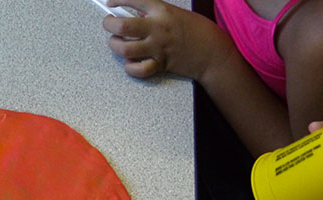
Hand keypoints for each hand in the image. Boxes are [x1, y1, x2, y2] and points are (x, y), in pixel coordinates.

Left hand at [102, 0, 228, 79]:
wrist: (212, 51)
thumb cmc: (195, 30)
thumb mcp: (174, 13)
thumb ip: (154, 13)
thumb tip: (131, 14)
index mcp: (162, 10)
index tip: (111, 3)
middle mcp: (158, 28)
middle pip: (122, 26)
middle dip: (109, 24)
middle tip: (109, 24)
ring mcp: (158, 48)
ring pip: (125, 49)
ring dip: (115, 46)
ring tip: (117, 43)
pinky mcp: (160, 65)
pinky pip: (138, 69)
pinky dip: (130, 67)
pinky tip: (131, 62)